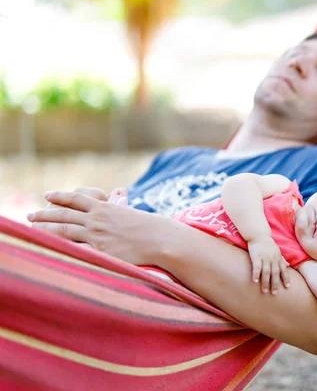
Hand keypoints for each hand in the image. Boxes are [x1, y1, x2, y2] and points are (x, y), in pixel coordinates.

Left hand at [27, 190, 168, 264]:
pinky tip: (47, 248)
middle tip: (30, 214)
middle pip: (63, 214)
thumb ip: (120, 203)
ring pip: (63, 230)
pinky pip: (74, 249)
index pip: (76, 199)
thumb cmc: (150, 227)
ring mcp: (96, 235)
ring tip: (32, 229)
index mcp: (105, 208)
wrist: (160, 239)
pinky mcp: (99, 251)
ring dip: (44, 229)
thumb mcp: (131, 211)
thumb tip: (119, 192)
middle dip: (44, 213)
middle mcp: (97, 219)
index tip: (47, 195)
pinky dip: (59, 248)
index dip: (60, 196)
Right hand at [247, 236, 290, 294]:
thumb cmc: (268, 245)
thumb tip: (288, 265)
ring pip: (266, 272)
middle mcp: (273, 259)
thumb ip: (282, 259)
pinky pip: (257, 267)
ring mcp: (265, 258)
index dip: (286, 278)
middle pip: (275, 273)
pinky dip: (256, 274)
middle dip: (275, 284)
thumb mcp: (277, 251)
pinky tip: (255, 281)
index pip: (283, 270)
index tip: (287, 287)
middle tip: (274, 293)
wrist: (259, 235)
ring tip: (264, 291)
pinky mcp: (256, 257)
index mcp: (278, 259)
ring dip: (265, 282)